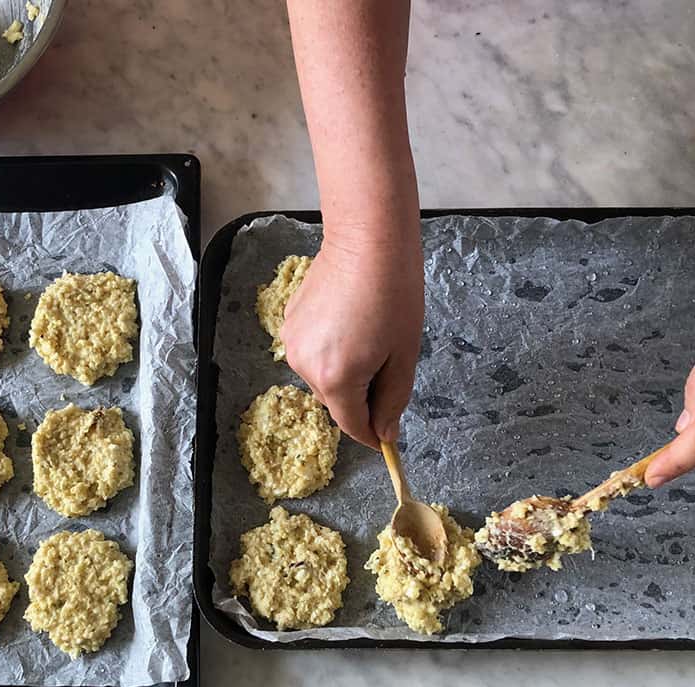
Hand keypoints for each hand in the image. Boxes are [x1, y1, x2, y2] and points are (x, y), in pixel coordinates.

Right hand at [280, 232, 423, 448]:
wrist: (367, 241)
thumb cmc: (394, 293)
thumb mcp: (404, 355)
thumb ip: (393, 400)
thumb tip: (385, 432)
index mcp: (336, 378)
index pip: (352, 425)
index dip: (371, 435)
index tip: (386, 438)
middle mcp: (305, 365)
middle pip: (336, 401)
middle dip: (361, 396)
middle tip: (389, 365)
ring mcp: (293, 342)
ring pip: (322, 376)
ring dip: (344, 371)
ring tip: (369, 336)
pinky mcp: (289, 321)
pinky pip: (312, 351)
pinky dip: (331, 348)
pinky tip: (351, 321)